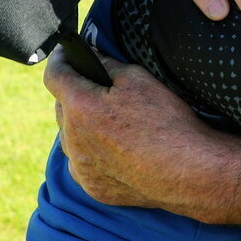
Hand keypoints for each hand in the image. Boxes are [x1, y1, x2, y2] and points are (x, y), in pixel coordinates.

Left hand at [44, 46, 234, 217]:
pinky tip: (118, 149)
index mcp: (80, 107)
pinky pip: (83, 162)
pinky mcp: (92, 187)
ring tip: (113, 121)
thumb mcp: (137, 79)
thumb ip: (106, 65)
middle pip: (62, 107)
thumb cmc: (164, 121)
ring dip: (82, 124)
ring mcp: (80, 167)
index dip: (59, 59)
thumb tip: (91, 57)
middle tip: (100, 87)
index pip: (54, 76)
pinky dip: (93, 151)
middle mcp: (72, 139)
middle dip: (75, 93)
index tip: (65, 53)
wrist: (186, 170)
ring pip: (71, 136)